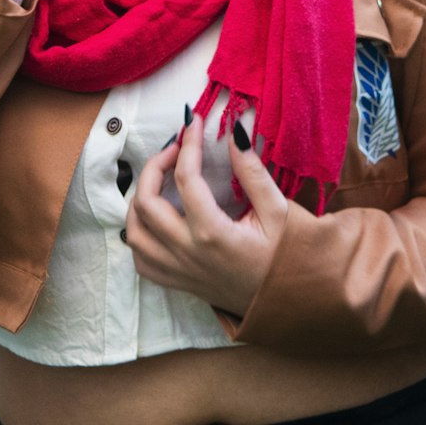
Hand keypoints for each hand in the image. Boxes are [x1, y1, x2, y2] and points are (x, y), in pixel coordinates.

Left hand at [125, 112, 289, 316]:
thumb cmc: (289, 256)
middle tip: (176, 148)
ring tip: (161, 179)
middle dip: (154, 166)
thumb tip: (233, 133)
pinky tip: (157, 217)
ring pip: (134, 232)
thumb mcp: (279, 210)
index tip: (193, 123)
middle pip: (145, 203)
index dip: (187, 143)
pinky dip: (140, 234)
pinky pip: (141, 259)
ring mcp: (179, 271)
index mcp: (213, 233)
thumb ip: (252, 172)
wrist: (291, 301)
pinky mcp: (178, 282)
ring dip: (140, 199)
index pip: (185, 178)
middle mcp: (188, 253)